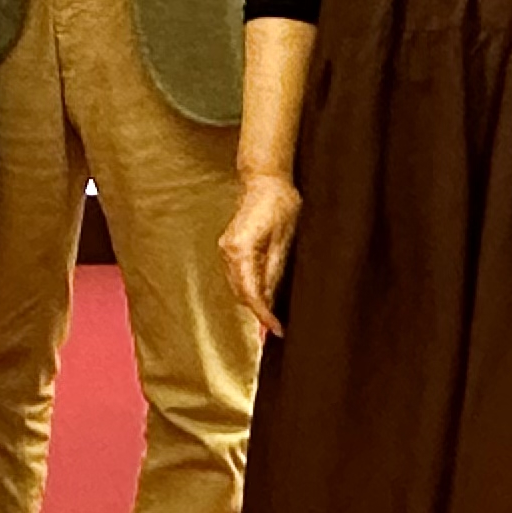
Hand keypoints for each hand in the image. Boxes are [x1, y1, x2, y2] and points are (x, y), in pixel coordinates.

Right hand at [219, 169, 301, 338]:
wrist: (265, 181)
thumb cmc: (280, 205)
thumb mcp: (285, 241)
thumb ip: (274, 272)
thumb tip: (270, 302)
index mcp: (240, 249)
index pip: (250, 292)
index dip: (263, 314)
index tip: (276, 330)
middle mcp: (227, 251)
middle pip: (240, 292)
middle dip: (257, 312)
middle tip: (276, 331)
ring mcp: (226, 249)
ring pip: (238, 286)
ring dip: (253, 303)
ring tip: (272, 320)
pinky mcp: (230, 248)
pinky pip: (239, 276)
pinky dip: (250, 289)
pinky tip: (264, 299)